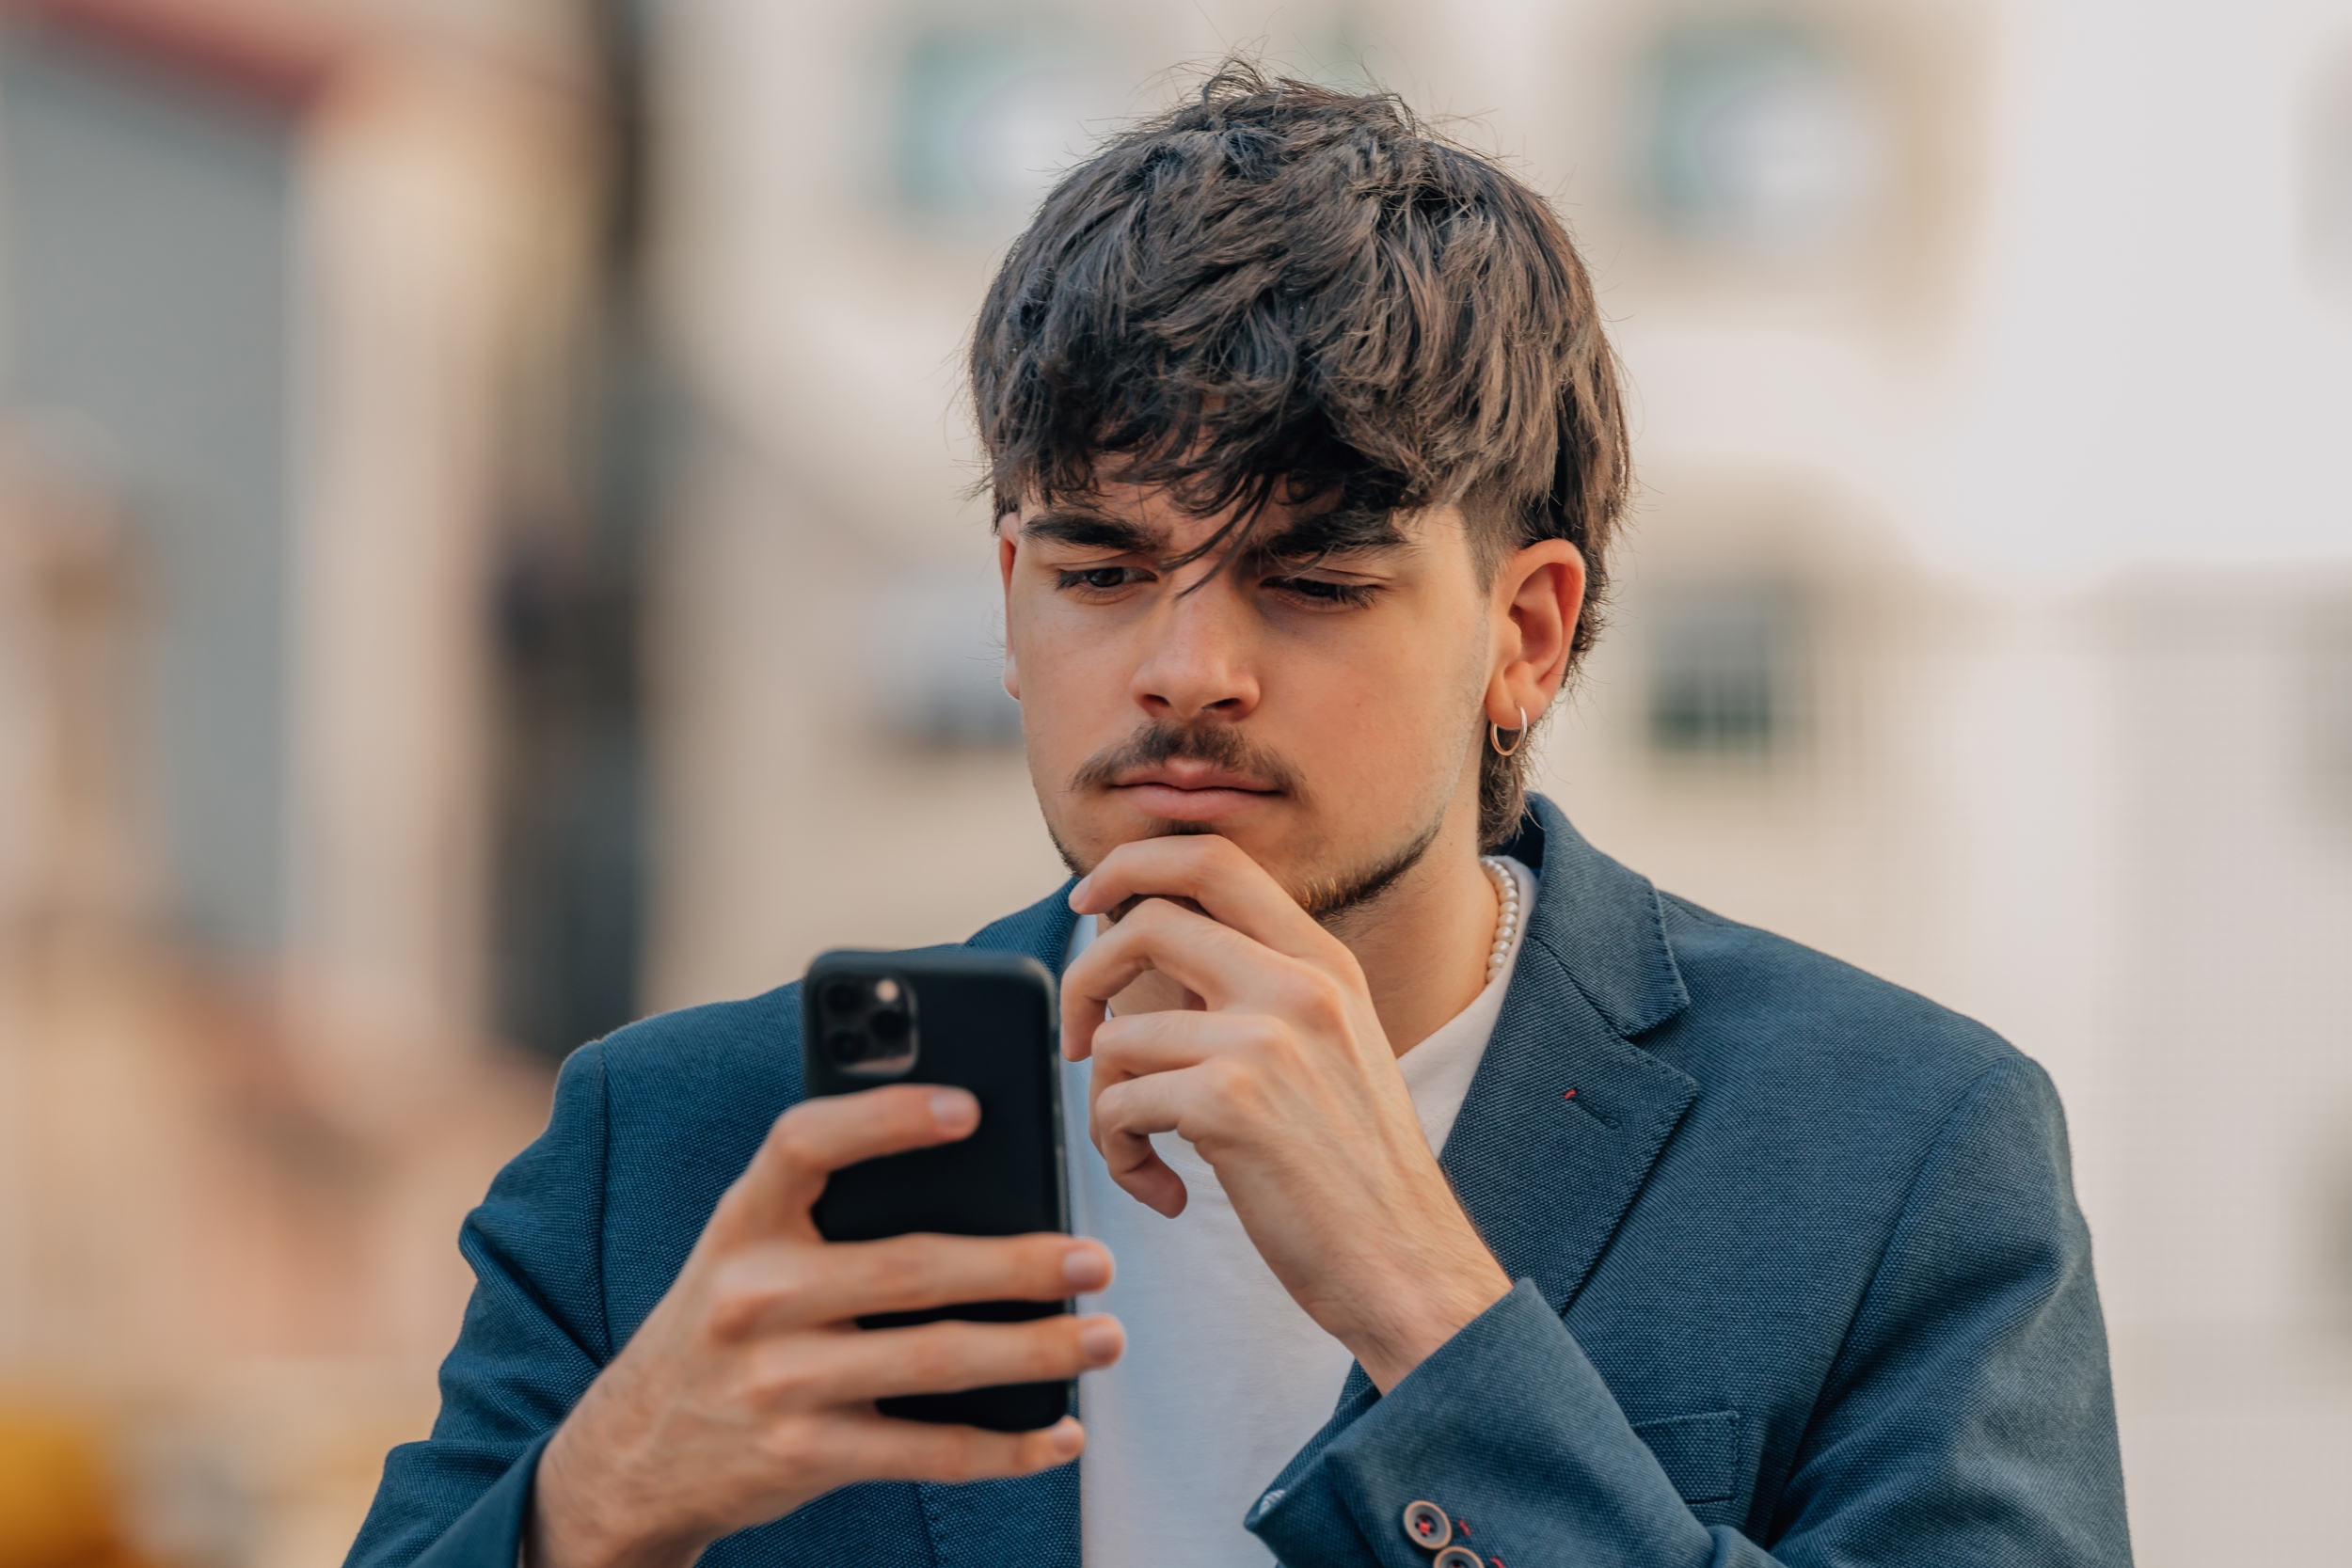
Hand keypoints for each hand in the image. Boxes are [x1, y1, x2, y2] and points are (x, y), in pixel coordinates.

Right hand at [530, 1085, 1123, 1567]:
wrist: (633, 1455)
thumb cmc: (728, 1320)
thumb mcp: (746, 1248)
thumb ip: (823, 1205)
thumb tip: (976, 1166)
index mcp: (740, 1220)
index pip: (804, 1143)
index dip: (886, 1118)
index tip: (971, 1106)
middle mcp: (753, 1296)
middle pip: (908, 1269)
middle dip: (1018, 1264)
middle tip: (1097, 1259)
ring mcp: (779, 1382)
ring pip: (935, 1362)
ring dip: (1036, 1352)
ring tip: (1104, 1336)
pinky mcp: (806, 1455)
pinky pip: (926, 1452)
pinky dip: (1005, 1448)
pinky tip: (1060, 1432)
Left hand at [1064, 836, 1509, 1391]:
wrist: (1408, 1267)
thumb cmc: (1355, 1177)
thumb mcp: (1330, 1052)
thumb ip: (1259, 996)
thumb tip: (1150, 970)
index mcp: (1323, 963)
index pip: (1212, 858)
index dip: (1132, 864)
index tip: (1090, 902)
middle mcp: (1298, 985)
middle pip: (1146, 921)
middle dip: (1085, 976)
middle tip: (1081, 1041)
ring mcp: (1265, 1040)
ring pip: (1119, 1033)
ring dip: (1108, 1102)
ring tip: (1145, 1151)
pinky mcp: (1229, 1104)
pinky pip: (1119, 1105)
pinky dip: (1120, 1154)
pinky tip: (1165, 1191)